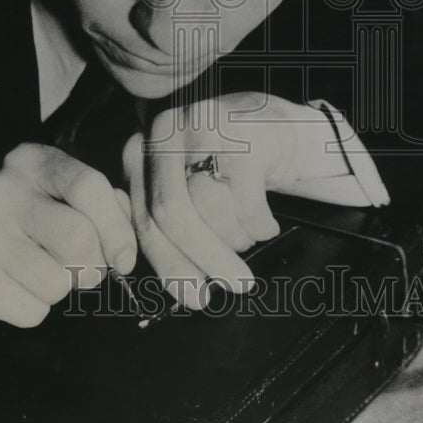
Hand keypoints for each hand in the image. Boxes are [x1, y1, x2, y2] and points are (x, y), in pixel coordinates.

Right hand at [0, 143, 136, 326]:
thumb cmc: (22, 223)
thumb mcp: (58, 195)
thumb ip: (101, 205)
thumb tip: (124, 245)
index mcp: (31, 161)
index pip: (89, 187)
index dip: (118, 229)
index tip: (123, 258)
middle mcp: (2, 190)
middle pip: (78, 238)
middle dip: (93, 266)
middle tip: (83, 270)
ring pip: (57, 282)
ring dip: (60, 290)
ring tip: (40, 274)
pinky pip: (31, 311)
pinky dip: (33, 309)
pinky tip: (14, 289)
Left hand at [123, 92, 387, 308]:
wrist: (280, 126)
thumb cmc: (228, 166)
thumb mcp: (186, 184)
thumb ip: (167, 222)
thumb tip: (177, 284)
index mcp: (141, 151)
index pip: (142, 216)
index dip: (165, 262)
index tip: (191, 296)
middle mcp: (165, 132)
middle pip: (171, 213)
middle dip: (203, 258)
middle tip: (233, 286)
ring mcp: (203, 128)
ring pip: (211, 210)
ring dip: (237, 240)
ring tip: (248, 237)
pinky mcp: (243, 135)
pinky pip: (248, 203)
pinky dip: (260, 225)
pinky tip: (266, 223)